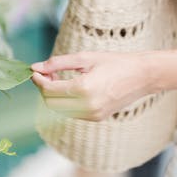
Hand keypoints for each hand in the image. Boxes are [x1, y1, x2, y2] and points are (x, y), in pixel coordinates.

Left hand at [31, 51, 151, 120]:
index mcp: (84, 89)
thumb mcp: (85, 57)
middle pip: (51, 103)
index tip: (35, 70)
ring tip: (57, 78)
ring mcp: (93, 115)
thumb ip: (58, 63)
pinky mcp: (97, 118)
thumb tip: (36, 67)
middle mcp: (87, 106)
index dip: (38, 81)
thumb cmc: (115, 62)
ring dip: (53, 96)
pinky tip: (68, 88)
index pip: (50, 90)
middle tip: (45, 73)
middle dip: (43, 89)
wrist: (142, 76)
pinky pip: (72, 113)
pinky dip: (65, 102)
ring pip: (60, 110)